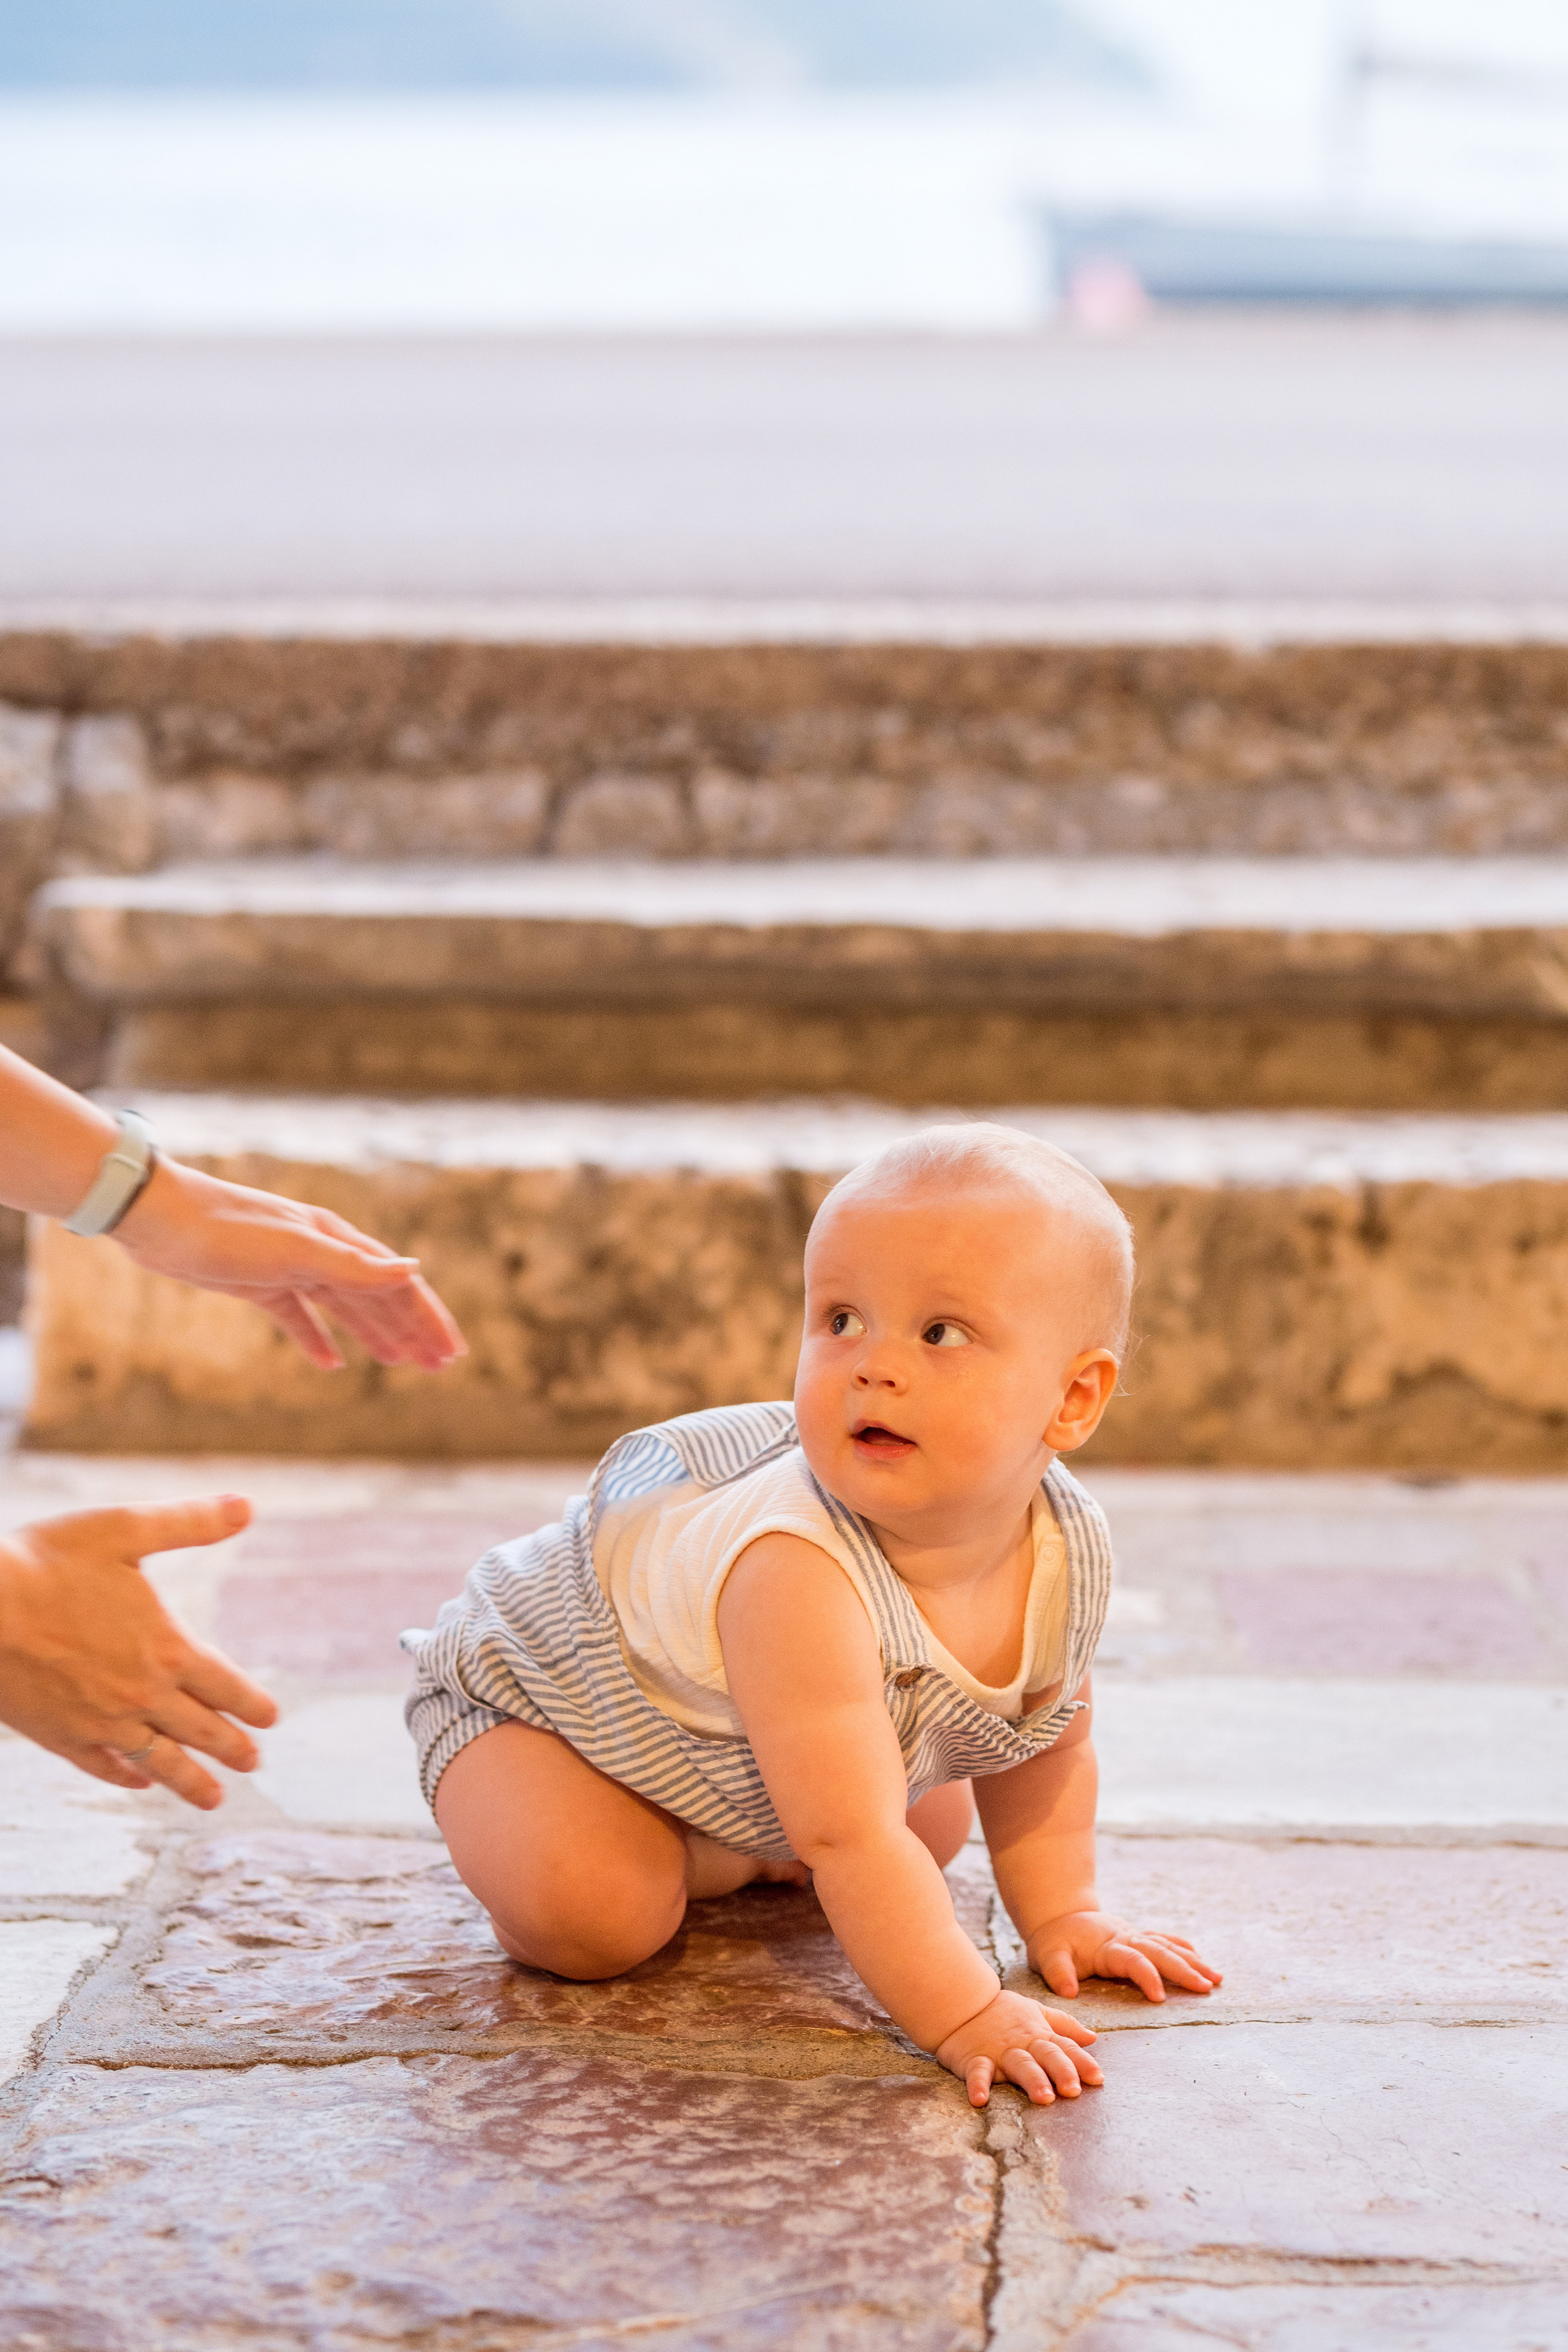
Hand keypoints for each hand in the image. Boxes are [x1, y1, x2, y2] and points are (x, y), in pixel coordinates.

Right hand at [0, 1496, 276, 1808]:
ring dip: (188, 1781)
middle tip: (253, 1763)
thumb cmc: (45, 1562)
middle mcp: (141, 1694)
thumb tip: (247, 1505)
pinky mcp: (60, 1737)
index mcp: (167, 1647)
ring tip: (213, 1799)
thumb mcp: (124, 1528)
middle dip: (231, 1747)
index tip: (270, 1719)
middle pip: (199, 1730)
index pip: (226, 1686)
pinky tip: (139, 1781)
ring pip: (158, 1760)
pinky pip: (102, 1767)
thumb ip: (188, 1522)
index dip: (252, 1704)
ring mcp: (100, 1722)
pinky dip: (126, 1777)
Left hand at [115, 1158, 466, 1370]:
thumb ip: (353, 1265)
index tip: (452, 1351)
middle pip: (377, 1296)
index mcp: (336, 1240)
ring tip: (400, 1363)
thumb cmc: (226, 1227)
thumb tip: (413, 1269)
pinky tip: (329, 1364)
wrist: (158, 1218)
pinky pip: (299, 1317)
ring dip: (374, 1334)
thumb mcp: (295, 1250)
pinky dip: (317, 1339)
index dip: (427, 1316)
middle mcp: (320, 1251)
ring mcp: (290, 1267)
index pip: (396, 1282)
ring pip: (344, 1308)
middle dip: (411, 1330)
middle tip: (439, 1366)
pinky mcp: (259, 1283)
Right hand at [935, 1988, 1102, 2109]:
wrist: (960, 2002)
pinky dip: (978, 2085)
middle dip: (1061, 2071)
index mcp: (1039, 2035)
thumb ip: (1064, 2026)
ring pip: (1019, 2064)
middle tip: (1073, 2090)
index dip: (1082, 2063)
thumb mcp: (1036, 2012)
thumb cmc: (1001, 2011)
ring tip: (1044, 2098)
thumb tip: (1093, 2037)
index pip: (1066, 2048)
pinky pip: (977, 2072)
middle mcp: (1023, 2044)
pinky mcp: (974, 2059)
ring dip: (1032, 2079)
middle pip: (1046, 2056)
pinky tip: (980, 2099)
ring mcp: (999, 2052)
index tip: (1098, 2079)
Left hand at [1028, 1910, 1222, 2003]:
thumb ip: (1057, 1972)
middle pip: (1160, 1952)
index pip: (1133, 1960)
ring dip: (1193, 1961)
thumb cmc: (1053, 1942)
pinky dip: (1184, 1949)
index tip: (1161, 1998)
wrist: (1058, 1916)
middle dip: (1184, 1969)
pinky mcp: (1138, 1937)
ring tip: (1216, 1979)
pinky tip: (1202, 1962)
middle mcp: (1126, 1938)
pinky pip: (1165, 1941)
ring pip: (1168, 1946)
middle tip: (1207, 1987)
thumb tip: (1068, 1991)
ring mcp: (1134, 1935)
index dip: (1147, 1977)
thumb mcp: (1046, 1955)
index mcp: (1107, 1946)